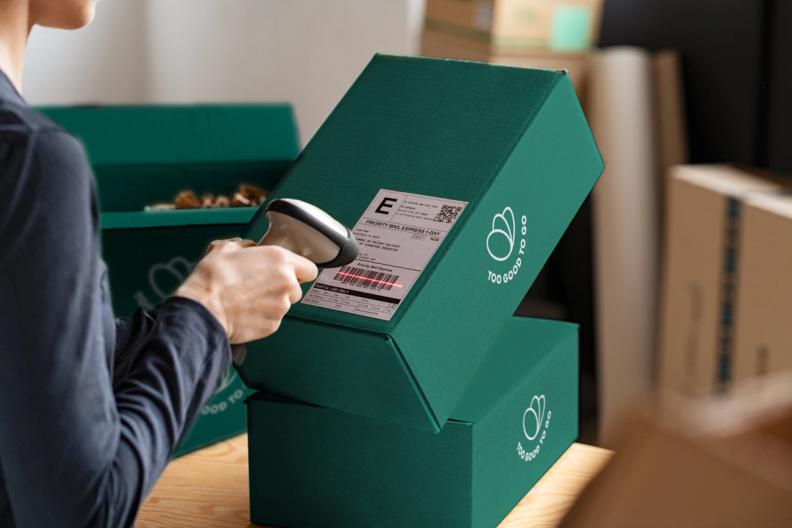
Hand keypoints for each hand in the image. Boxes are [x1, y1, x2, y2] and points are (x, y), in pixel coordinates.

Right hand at [175, 239, 317, 343]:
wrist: (204, 308)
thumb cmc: (213, 279)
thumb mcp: (226, 248)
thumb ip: (246, 246)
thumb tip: (248, 248)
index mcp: (280, 260)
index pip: (309, 268)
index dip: (299, 270)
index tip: (290, 272)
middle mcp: (286, 283)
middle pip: (297, 288)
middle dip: (284, 287)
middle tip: (262, 285)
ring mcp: (281, 306)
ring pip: (285, 304)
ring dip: (273, 302)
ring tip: (249, 299)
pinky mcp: (273, 325)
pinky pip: (273, 319)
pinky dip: (263, 316)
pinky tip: (246, 311)